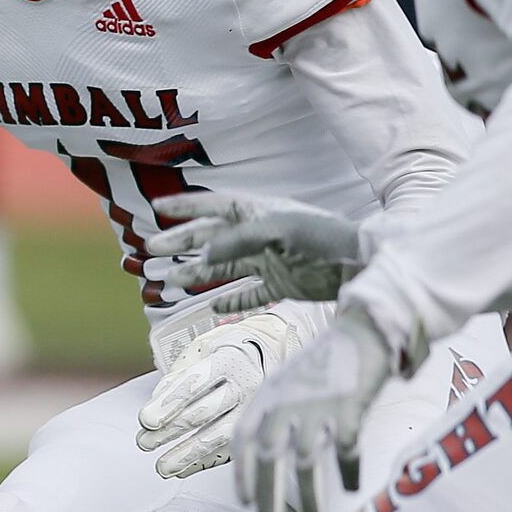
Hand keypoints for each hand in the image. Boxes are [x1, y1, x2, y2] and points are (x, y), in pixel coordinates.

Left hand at [136, 310, 307, 477]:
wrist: (268, 353)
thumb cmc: (225, 353)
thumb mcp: (200, 350)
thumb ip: (178, 375)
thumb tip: (157, 403)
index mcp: (230, 360)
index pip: (195, 383)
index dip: (169, 403)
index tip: (146, 420)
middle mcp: (246, 385)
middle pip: (204, 412)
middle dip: (170, 430)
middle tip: (144, 442)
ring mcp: (254, 409)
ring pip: (219, 436)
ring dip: (187, 454)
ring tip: (162, 467)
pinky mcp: (257, 429)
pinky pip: (230, 450)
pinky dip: (203, 462)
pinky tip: (182, 469)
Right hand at [148, 193, 367, 306]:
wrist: (360, 264)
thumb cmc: (322, 237)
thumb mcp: (277, 230)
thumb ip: (237, 241)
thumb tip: (202, 254)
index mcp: (257, 213)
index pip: (214, 206)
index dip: (186, 206)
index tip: (157, 208)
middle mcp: (259, 236)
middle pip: (211, 238)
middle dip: (180, 243)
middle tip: (151, 251)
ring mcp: (269, 261)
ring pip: (223, 267)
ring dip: (197, 273)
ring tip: (169, 281)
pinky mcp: (281, 285)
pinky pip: (249, 293)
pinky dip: (231, 299)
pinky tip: (214, 305)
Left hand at [232, 306, 399, 511]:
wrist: (362, 332)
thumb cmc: (322, 365)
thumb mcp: (286, 385)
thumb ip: (274, 416)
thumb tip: (267, 457)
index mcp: (266, 398)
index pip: (243, 441)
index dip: (243, 473)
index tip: (244, 501)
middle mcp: (286, 404)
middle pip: (271, 458)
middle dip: (268, 496)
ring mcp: (317, 406)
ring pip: (308, 462)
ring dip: (311, 497)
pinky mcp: (350, 408)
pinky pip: (347, 451)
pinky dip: (349, 474)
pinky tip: (353, 491)